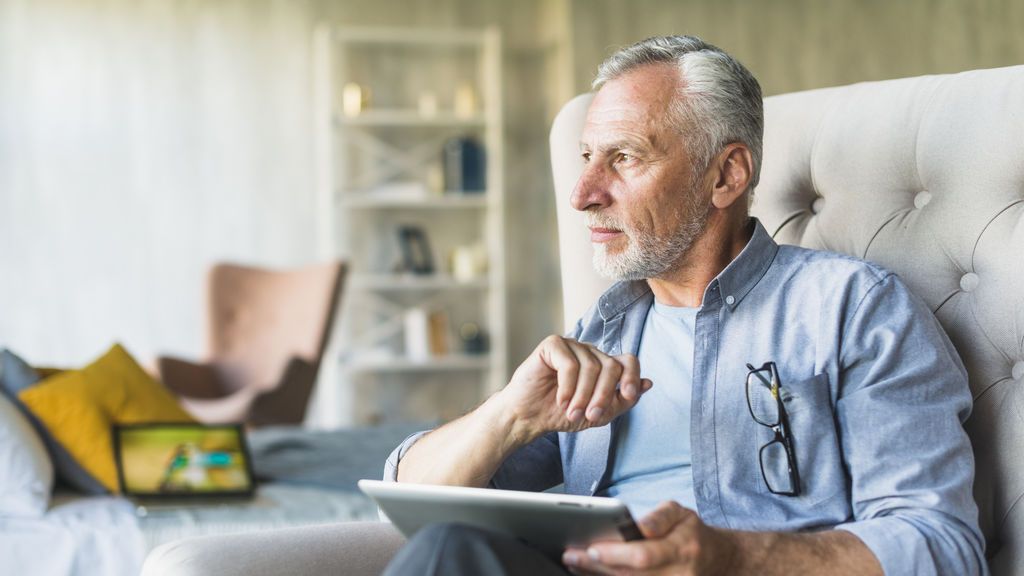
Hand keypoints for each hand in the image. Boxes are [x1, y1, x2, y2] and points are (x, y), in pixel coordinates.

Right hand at [497, 335, 651, 442]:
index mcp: (604, 365)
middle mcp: (590, 352)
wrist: (528, 417)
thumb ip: (623, 400)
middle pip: (611, 366)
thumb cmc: (560, 414)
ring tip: (571, 412)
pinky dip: (567, 386)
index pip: (628, 361)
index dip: (631, 376)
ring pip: (591, 367)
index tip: (626, 395)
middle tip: (590, 416)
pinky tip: (560, 400)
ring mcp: (572, 345)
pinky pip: (569, 363)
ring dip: (582, 395)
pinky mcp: (553, 344)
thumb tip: (648, 383)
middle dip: (602, 395)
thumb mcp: (599, 414)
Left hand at [562, 501, 738, 575]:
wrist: (716, 559)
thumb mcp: (681, 513)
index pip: (643, 555)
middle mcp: (677, 574)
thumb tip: (641, 527)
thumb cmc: (691, 532)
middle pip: (630, 575)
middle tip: (571, 555)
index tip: (592, 548)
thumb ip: (660, 517)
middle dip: (597, 566)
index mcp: (682, 549)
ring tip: (575, 563)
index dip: (616, 554)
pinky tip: (592, 573)